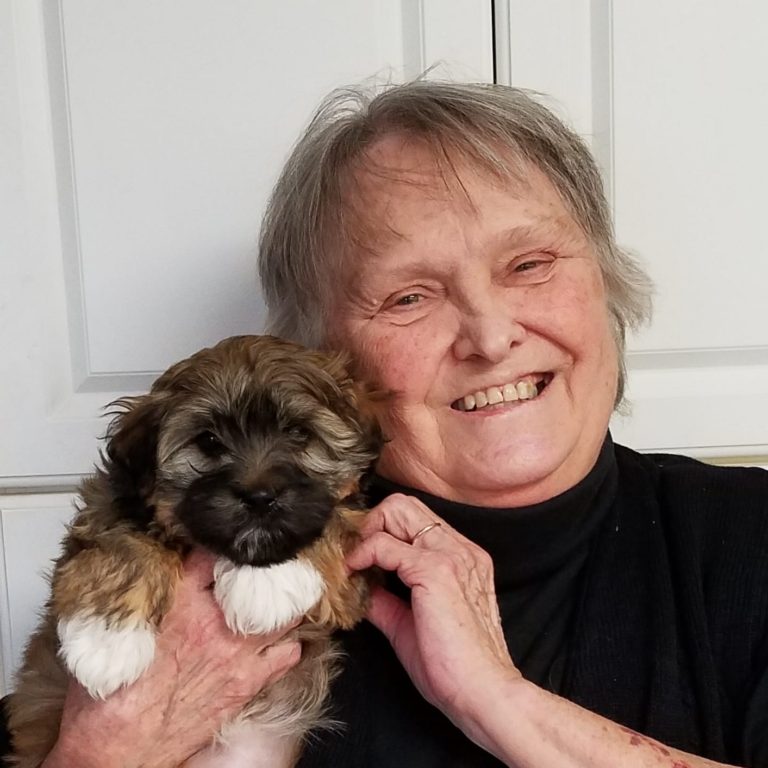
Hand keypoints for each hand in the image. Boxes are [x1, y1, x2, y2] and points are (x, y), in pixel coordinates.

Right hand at [46, 549, 300, 767]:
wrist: (117, 751)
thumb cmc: (108, 695)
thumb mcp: (119, 629)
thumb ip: (143, 593)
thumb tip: (148, 565)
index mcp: (181, 606)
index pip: (212, 555)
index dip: (217, 544)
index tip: (219, 540)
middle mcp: (216, 626)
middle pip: (260, 578)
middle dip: (261, 568)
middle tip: (262, 562)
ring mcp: (238, 655)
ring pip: (284, 612)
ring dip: (282, 602)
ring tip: (279, 594)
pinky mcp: (248, 683)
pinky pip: (289, 653)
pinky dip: (288, 642)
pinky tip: (278, 637)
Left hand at [346, 493, 520, 724]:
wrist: (483, 692)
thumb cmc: (455, 668)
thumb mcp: (410, 626)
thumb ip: (387, 601)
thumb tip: (362, 590)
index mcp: (461, 558)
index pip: (415, 518)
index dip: (382, 530)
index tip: (360, 556)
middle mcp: (459, 547)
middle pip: (404, 504)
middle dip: (371, 523)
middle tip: (354, 554)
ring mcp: (449, 554)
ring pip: (396, 511)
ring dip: (368, 532)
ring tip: (353, 561)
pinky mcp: (435, 569)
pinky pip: (384, 544)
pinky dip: (362, 553)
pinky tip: (353, 572)